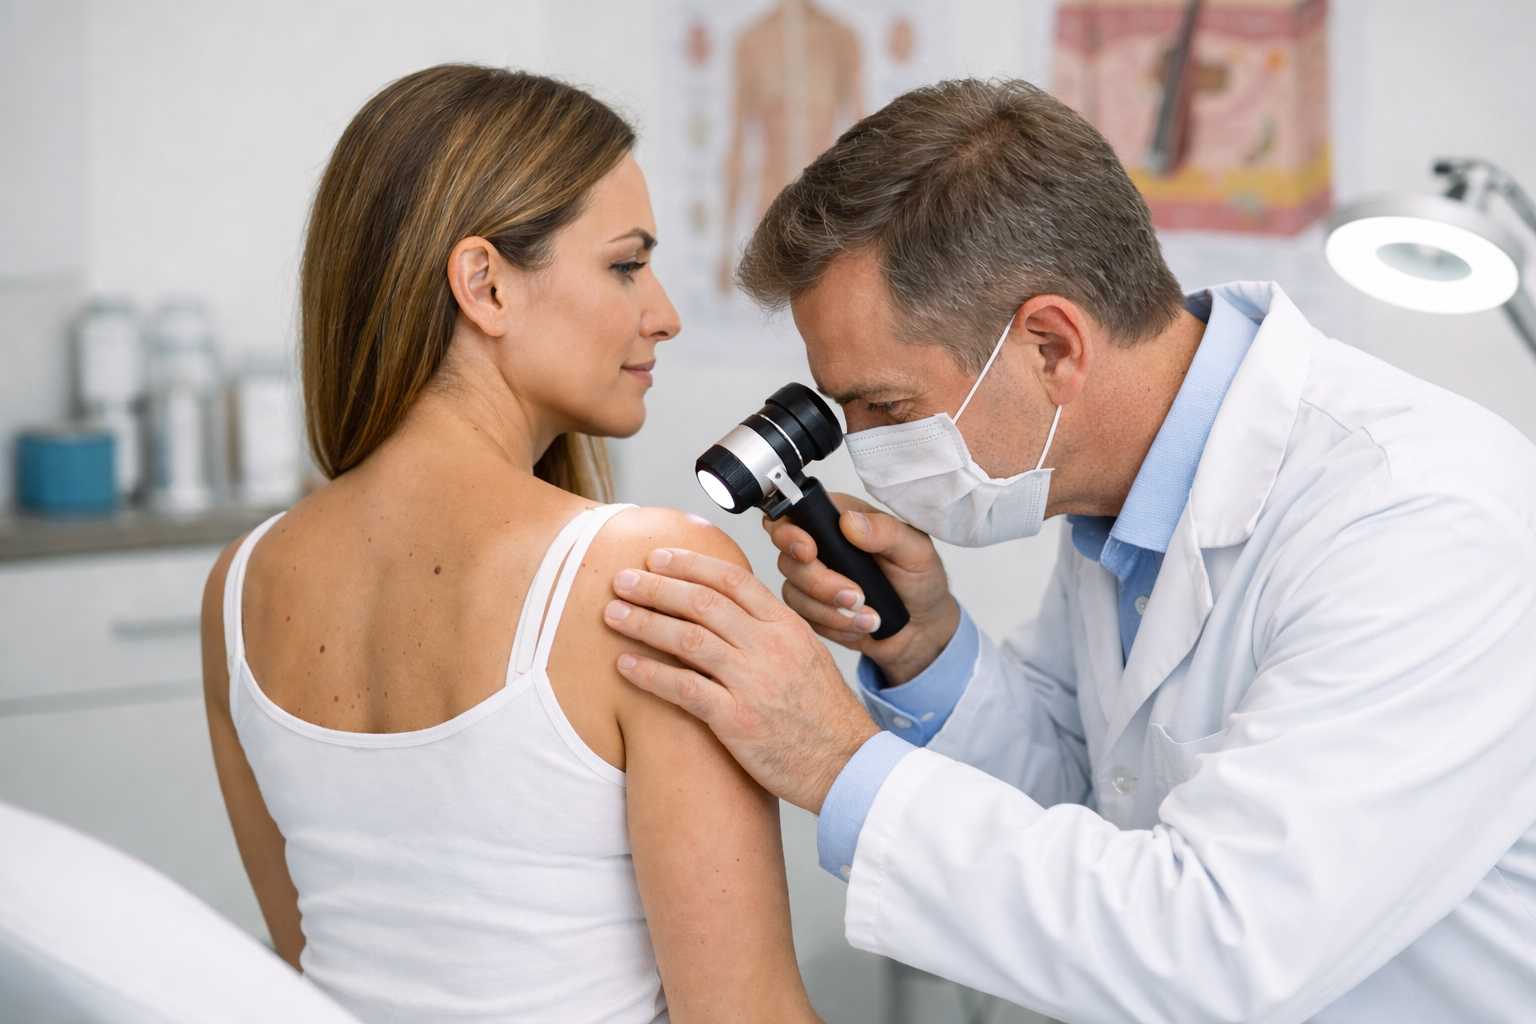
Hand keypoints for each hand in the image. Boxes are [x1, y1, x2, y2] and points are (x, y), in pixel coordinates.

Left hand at [604, 549, 879, 812]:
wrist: (845, 763)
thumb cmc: (822, 712)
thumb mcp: (805, 654)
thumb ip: (767, 628)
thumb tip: (726, 606)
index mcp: (785, 626)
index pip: (732, 579)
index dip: (689, 564)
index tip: (658, 558)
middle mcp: (769, 647)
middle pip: (702, 602)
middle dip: (655, 587)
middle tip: (622, 580)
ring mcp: (752, 682)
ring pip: (687, 639)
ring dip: (643, 623)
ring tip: (613, 614)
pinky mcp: (737, 720)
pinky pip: (684, 689)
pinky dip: (650, 674)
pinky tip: (625, 666)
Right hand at [766, 493, 959, 685]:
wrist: (922, 628)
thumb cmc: (921, 581)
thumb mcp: (916, 551)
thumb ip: (886, 532)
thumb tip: (850, 522)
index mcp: (841, 521)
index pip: (796, 515)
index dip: (789, 532)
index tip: (809, 552)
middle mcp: (822, 547)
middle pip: (788, 559)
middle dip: (820, 583)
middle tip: (857, 596)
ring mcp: (813, 580)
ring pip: (794, 593)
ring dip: (832, 611)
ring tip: (869, 618)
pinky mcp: (814, 609)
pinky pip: (805, 618)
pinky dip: (835, 626)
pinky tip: (860, 626)